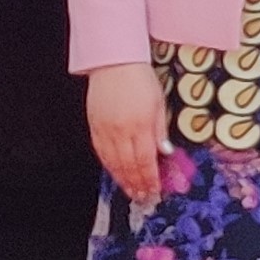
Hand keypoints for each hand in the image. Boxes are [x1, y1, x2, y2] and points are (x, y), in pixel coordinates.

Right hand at [87, 61, 165, 205]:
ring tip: (130, 191)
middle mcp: (121, 130)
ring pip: (113, 162)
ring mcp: (105, 129)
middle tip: (143, 197)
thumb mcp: (158, 103)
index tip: (155, 190)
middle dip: (137, 184)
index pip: (146, 160)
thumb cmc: (140, 79)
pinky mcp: (94, 125)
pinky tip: (114, 173)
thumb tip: (165, 153)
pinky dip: (108, 165)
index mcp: (140, 125)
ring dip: (123, 180)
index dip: (150, 179)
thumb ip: (160, 130)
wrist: (114, 62)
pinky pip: (101, 152)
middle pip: (129, 165)